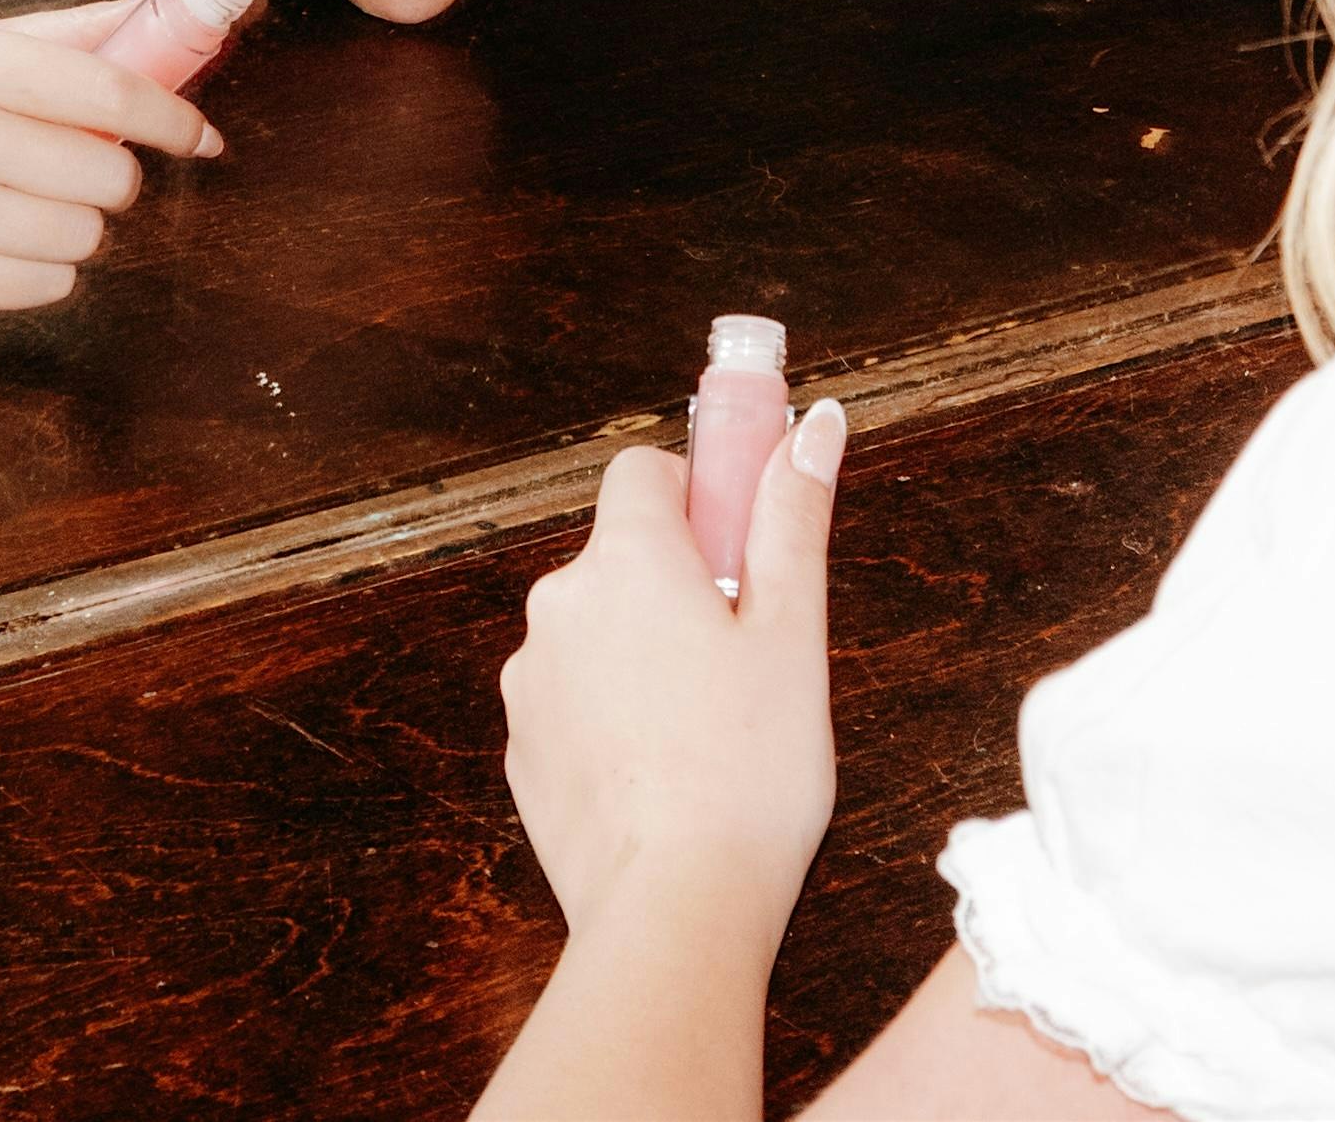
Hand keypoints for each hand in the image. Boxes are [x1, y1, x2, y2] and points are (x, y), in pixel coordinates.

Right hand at [0, 0, 221, 313]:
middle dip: (108, 174)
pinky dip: (40, 268)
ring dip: (72, 224)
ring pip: (83, 236)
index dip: (170, 116)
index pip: (108, 91)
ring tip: (21, 205)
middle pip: (107, 174)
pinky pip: (48, 286)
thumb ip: (66, 34)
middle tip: (70, 166)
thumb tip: (160, 14)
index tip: (198, 133)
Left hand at [497, 406, 847, 943]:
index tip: (742, 544)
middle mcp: (560, 606)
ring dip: (643, 654)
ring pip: (597, 631)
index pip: (646, 472)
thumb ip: (792, 518)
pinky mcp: (522, 747)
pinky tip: (664, 770)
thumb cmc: (749, 773)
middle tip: (744, 655)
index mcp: (626, 560)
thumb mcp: (794, 634)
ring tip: (708, 728)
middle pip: (622, 556)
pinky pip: (574, 700)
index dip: (700, 497)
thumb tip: (812, 427)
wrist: (678, 907)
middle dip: (679, 586)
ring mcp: (532, 680)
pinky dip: (613, 716)